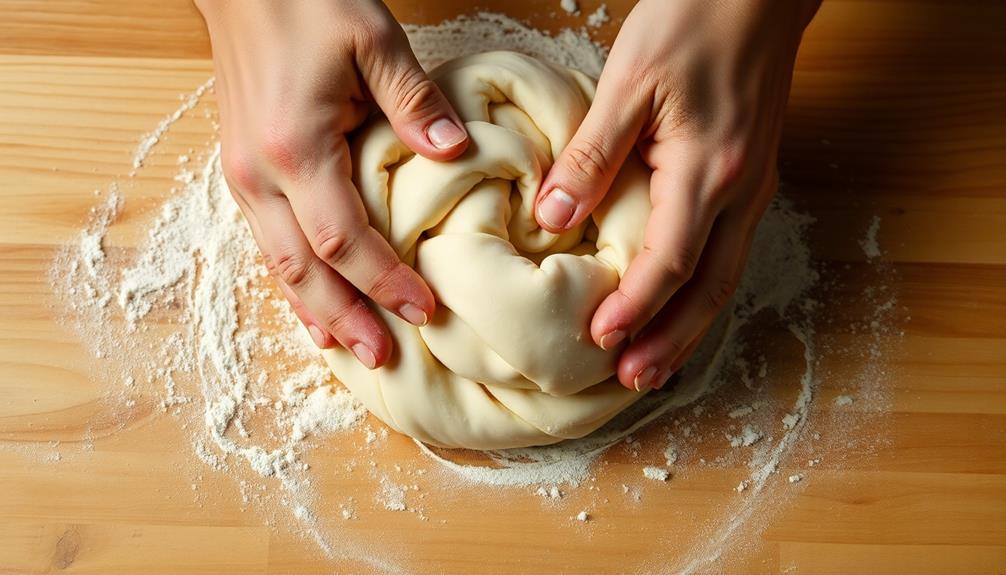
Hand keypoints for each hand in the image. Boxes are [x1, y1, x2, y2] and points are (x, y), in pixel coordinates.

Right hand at [196, 0, 468, 368]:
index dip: (385, 281)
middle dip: (346, 318)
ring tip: (346, 348)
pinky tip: (311, 302)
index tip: (425, 309)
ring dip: (313, 309)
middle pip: (303, 270)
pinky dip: (292, 279)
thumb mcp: (372, 39)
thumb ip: (415, 102)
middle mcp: (259, 174)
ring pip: (277, 264)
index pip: (345, 240)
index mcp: (296, 148)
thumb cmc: (304, 1)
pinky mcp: (242, 168)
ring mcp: (243, 175)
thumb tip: (455, 153)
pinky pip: (267, 241)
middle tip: (383, 359)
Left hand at [534, 0, 819, 390]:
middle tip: (634, 380)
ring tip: (654, 365)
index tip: (598, 338)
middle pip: (708, 288)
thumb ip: (593, 153)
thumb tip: (555, 217)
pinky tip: (679, 305)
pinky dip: (702, 291)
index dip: (635, 305)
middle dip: (670, 340)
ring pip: (725, 276)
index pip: (670, 260)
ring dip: (690, 327)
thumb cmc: (694, 20)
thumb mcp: (630, 79)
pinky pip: (728, 251)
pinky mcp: (751, 178)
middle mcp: (742, 190)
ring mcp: (753, 188)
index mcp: (710, 170)